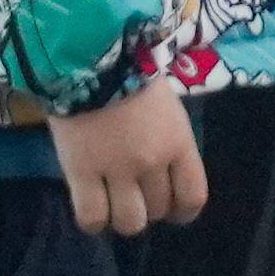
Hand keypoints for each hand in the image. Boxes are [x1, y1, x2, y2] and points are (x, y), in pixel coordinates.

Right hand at [51, 80, 209, 239]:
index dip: (183, 211)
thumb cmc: (130, 70)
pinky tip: (91, 204)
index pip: (193, 197)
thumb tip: (164, 173)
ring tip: (111, 200)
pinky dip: (93, 219)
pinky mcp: (80, 172)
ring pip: (129, 223)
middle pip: (158, 210)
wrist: (87, 52)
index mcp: (178, 142)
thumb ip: (169, 141)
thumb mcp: (166, 106)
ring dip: (122, 216)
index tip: (172, 208)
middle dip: (148, 206)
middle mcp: (152, 162)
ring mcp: (116, 170)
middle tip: (133, 190)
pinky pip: (92, 218)